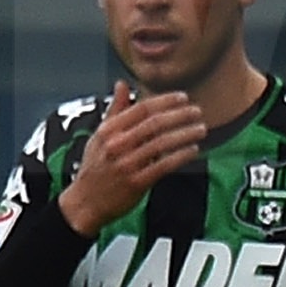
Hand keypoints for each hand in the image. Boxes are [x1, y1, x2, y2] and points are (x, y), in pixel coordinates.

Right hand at [57, 82, 204, 234]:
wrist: (84, 203)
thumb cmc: (94, 167)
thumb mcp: (99, 136)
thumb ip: (114, 110)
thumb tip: (121, 83)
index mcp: (108, 130)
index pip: (142, 109)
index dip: (165, 101)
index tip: (183, 97)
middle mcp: (116, 145)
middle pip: (154, 123)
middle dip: (180, 115)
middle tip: (197, 111)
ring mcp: (126, 164)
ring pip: (162, 143)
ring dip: (185, 134)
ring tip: (201, 129)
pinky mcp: (136, 182)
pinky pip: (164, 165)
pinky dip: (180, 156)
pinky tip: (193, 150)